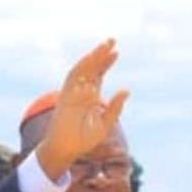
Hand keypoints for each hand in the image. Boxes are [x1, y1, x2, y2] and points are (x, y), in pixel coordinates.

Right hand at [36, 39, 129, 180]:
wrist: (66, 150)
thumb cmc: (83, 140)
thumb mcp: (105, 124)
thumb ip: (115, 108)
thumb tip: (126, 90)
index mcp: (90, 98)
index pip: (98, 75)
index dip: (106, 63)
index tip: (116, 52)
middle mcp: (81, 93)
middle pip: (91, 69)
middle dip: (101, 55)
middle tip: (112, 40)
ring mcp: (72, 93)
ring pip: (83, 70)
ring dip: (93, 57)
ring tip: (105, 45)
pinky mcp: (65, 96)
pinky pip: (73, 78)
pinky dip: (82, 67)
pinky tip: (91, 58)